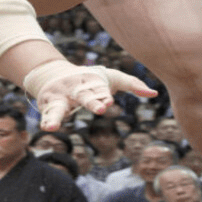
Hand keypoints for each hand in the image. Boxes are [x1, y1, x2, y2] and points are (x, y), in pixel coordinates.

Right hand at [28, 62, 156, 131]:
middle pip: (84, 97)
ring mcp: (59, 97)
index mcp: (91, 82)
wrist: (53, 73)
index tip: (109, 101)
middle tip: (101, 108)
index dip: (104, 96)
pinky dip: (46, 120)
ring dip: (56, 116)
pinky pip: (48, 114)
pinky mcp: (48, 106)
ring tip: (51, 127)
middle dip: (92, 102)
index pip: (100, 91)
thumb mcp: (111, 78)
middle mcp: (75, 88)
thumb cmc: (89, 79)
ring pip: (59, 107)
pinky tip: (46, 128)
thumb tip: (155, 93)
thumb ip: (132, 84)